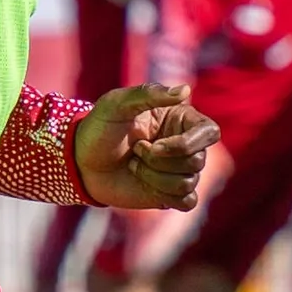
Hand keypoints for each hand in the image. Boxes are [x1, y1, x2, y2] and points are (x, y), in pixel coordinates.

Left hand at [75, 83, 217, 210]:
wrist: (81, 161)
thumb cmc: (100, 127)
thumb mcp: (117, 103)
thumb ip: (149, 93)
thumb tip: (185, 90)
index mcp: (181, 119)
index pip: (210, 132)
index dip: (188, 144)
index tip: (157, 144)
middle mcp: (186, 144)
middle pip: (197, 160)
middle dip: (159, 160)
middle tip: (135, 148)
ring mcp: (179, 170)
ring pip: (188, 182)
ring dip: (154, 176)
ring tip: (133, 164)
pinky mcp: (172, 194)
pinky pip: (187, 201)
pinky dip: (165, 194)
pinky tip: (145, 184)